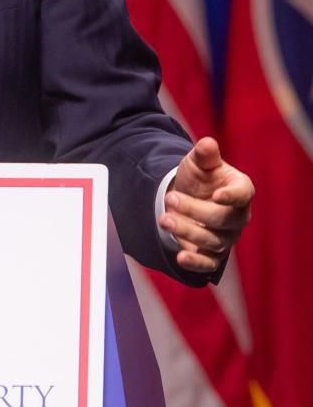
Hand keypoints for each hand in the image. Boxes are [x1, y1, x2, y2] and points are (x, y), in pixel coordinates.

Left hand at [159, 136, 253, 275]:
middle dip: (195, 210)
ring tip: (164, 218)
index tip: (217, 194)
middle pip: (222, 219)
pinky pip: (209, 263)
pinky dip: (196, 263)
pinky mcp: (212, 254)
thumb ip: (204, 154)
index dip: (232, 196)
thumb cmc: (199, 178)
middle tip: (170, 198)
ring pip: (212, 240)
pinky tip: (180, 256)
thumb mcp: (198, 162)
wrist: (187, 197)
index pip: (243, 194)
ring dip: (186, 231)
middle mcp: (238, 216)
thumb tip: (207, 143)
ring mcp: (227, 237)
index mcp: (240, 190)